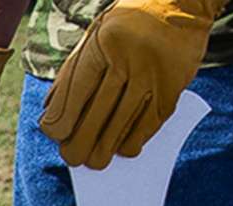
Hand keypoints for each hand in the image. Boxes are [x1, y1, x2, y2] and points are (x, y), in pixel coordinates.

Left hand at [41, 0, 219, 171]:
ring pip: (124, 121)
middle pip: (99, 110)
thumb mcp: (96, 35)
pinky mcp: (173, 85)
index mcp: (104, 42)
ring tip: (95, 161)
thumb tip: (50, 109)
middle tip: (73, 158)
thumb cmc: (128, 25)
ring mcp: (154, 73)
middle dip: (82, 141)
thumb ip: (73, 69)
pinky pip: (151, 121)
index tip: (55, 135)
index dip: (63, 118)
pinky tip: (124, 148)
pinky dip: (136, 139)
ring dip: (107, 147)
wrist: (182, 3)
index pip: (77, 90)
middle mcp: (130, 57)